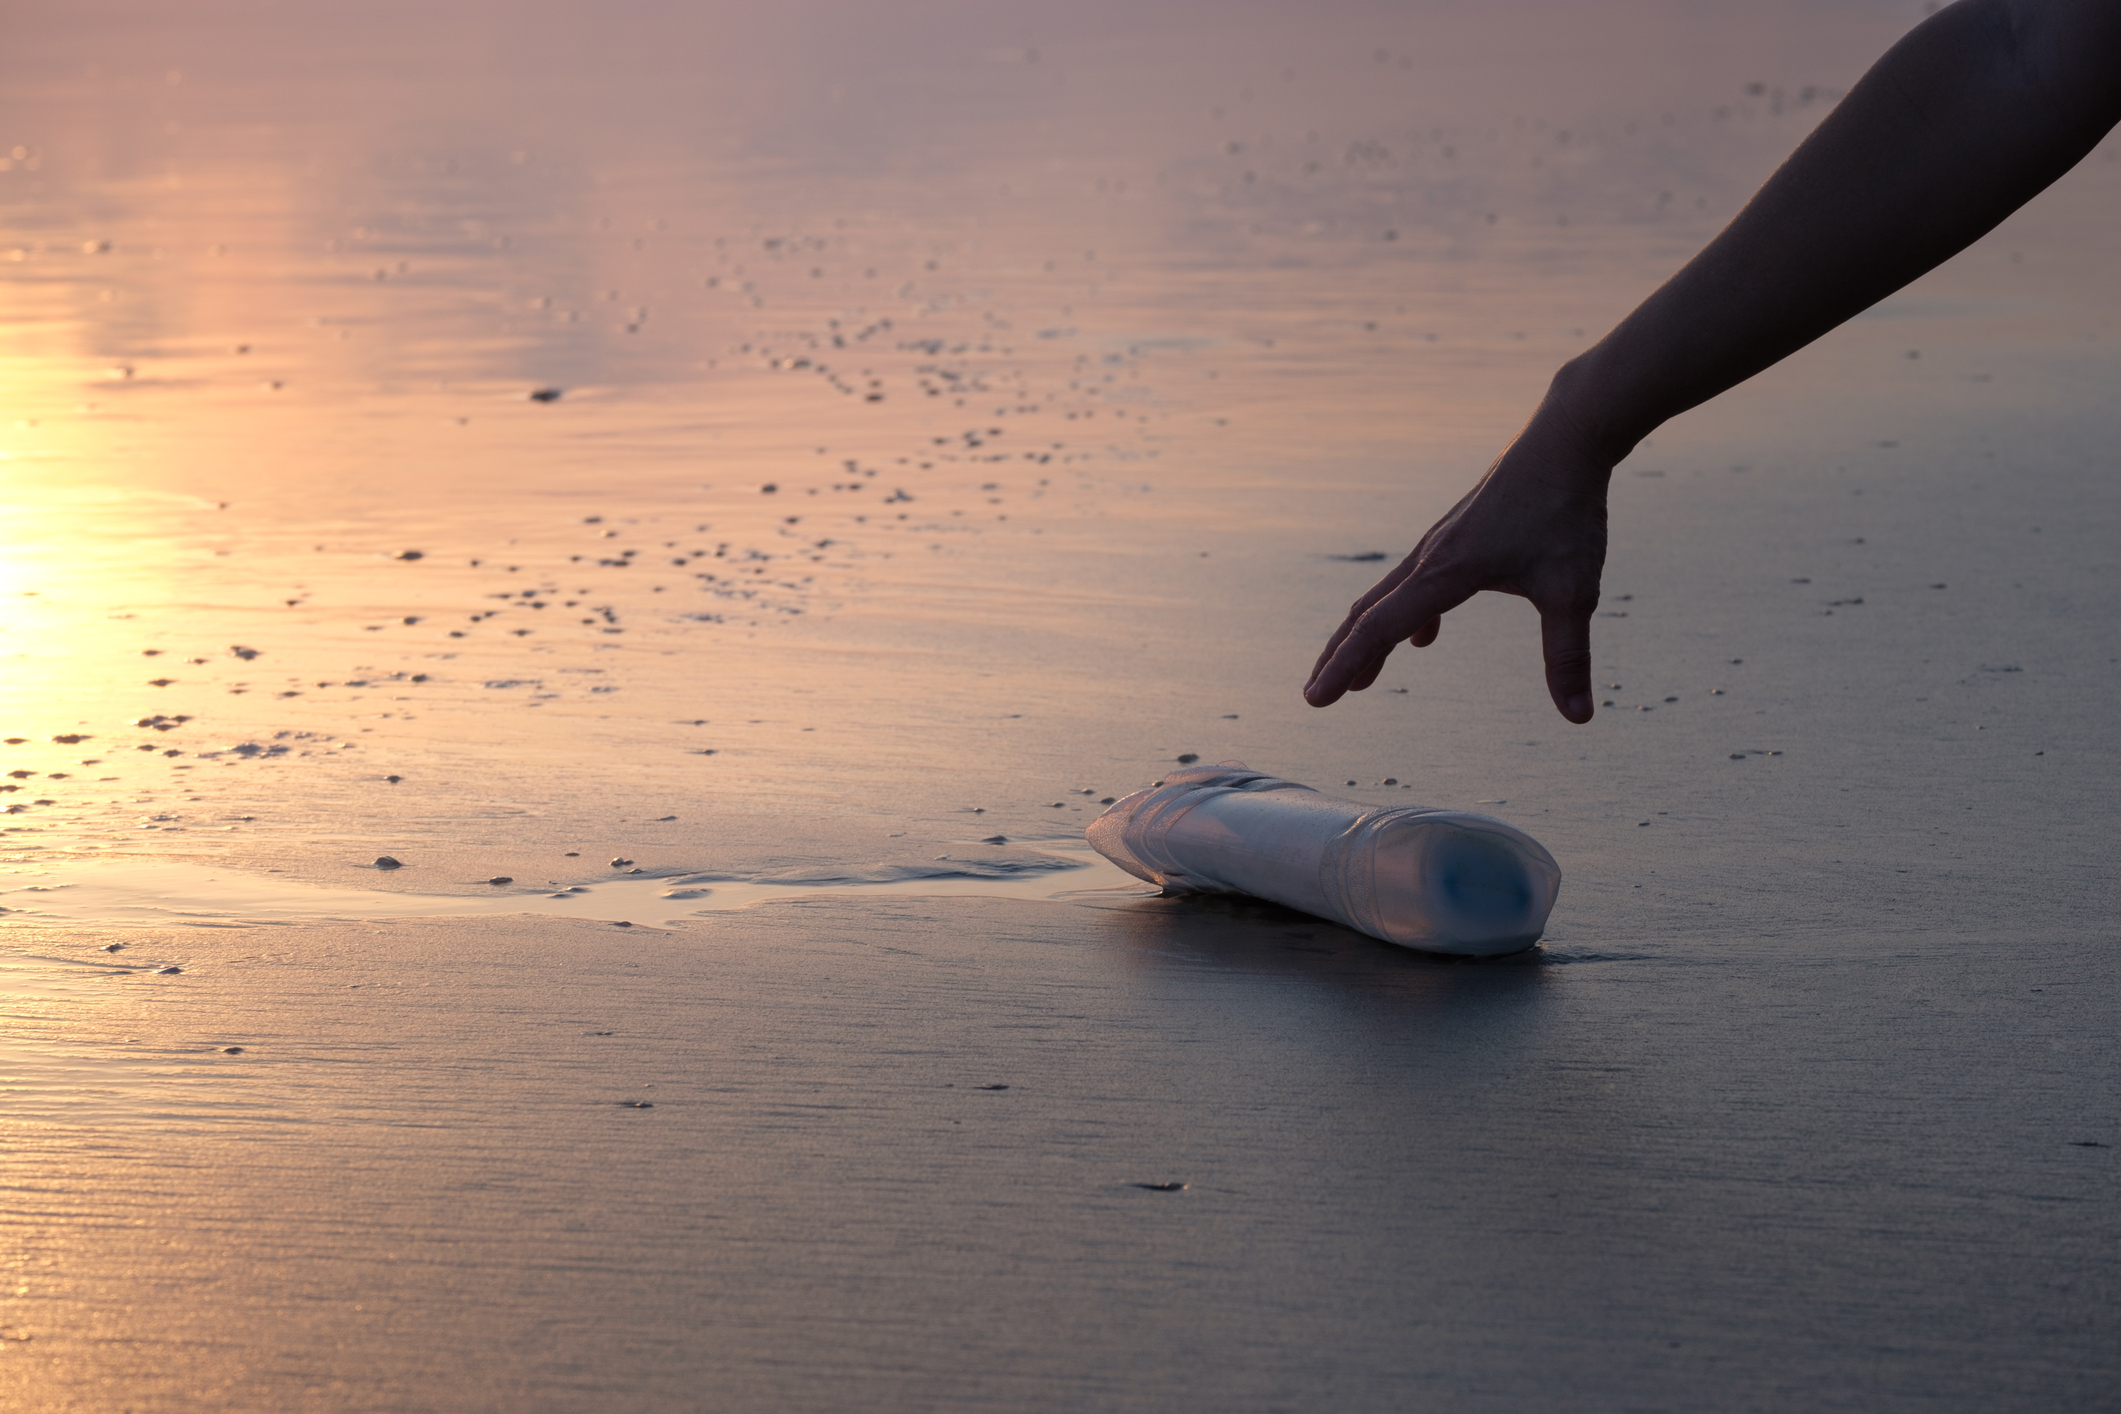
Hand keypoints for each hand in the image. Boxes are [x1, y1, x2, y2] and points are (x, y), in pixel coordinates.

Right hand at [1303, 404, 1612, 722]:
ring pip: (1387, 596)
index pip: (1380, 628)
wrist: (1566, 438)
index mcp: (1446, 572)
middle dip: (1341, 657)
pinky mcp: (1455, 534)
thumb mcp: (1572, 590)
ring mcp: (1439, 542)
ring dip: (1369, 638)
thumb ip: (1569, 657)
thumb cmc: (1568, 509)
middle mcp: (1430, 557)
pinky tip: (1423, 638)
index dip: (1344, 666)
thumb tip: (1579, 717)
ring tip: (1360, 678)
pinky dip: (1404, 615)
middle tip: (1316, 696)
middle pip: (1368, 613)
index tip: (1314, 700)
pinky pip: (1414, 582)